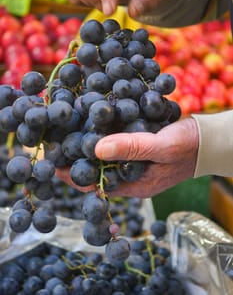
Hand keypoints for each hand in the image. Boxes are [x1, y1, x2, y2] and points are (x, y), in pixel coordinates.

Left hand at [56, 118, 198, 197]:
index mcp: (134, 185)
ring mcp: (133, 162)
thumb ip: (132, 148)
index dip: (74, 175)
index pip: (96, 185)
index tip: (52, 163)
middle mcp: (130, 176)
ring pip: (103, 155)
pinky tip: (93, 120)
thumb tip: (95, 149)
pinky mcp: (137, 148)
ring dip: (87, 144)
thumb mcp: (161, 147)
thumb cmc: (188, 147)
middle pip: (96, 170)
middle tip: (55, 143)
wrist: (207, 138)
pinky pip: (115, 144)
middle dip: (76, 158)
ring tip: (68, 130)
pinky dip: (102, 134)